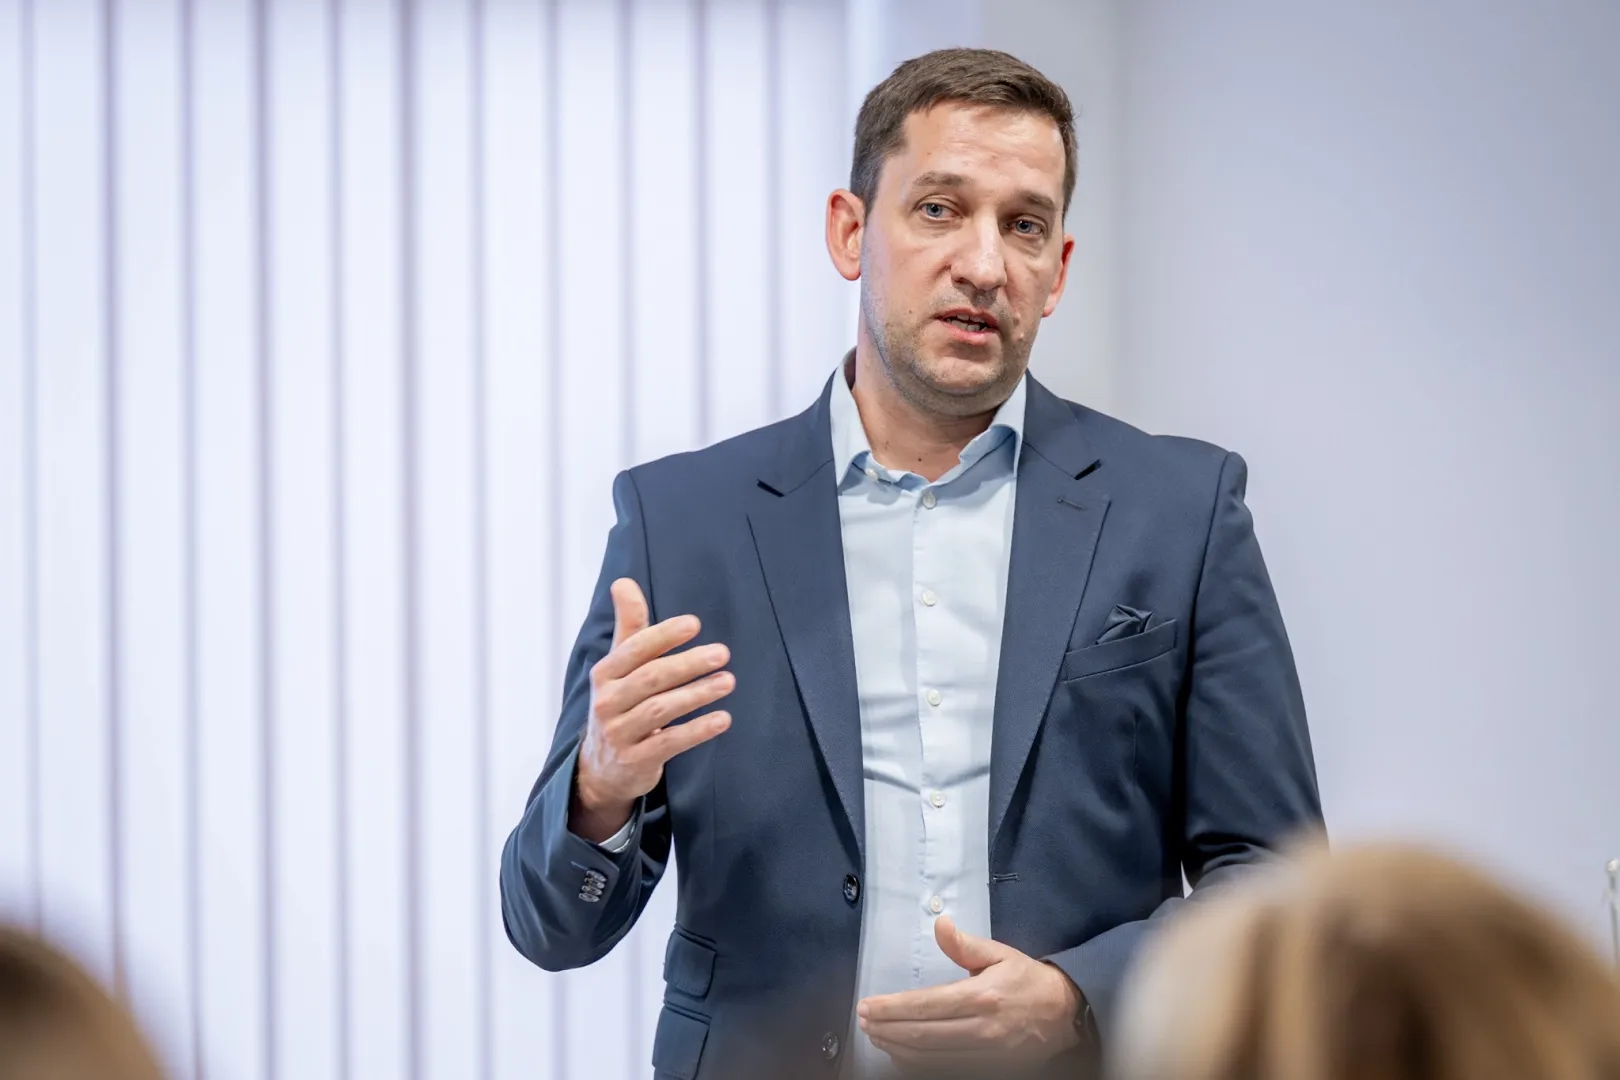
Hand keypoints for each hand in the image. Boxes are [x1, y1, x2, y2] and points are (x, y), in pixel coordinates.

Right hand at [570, 578, 734, 841]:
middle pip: (651, 678)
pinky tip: (723, 719)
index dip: (664, 635)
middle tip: (722, 653)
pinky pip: (669, 743)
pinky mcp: (635, 760)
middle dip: (688, 664)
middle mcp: (607, 702)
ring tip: (728, 681)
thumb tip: (623, 581)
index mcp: (605, 673)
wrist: (602, 768)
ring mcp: (619, 733)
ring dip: (697, 694)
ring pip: (661, 710)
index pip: (634, 649)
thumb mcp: (620, 666)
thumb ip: (629, 626)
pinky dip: (697, 730)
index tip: (695, 624)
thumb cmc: (620, 703)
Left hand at [857, 915, 1082, 1072]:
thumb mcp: (1000, 953)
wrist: (1065, 1013)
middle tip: (863, 1022)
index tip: (867, 1006)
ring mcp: (987, 1054)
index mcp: (983, 996)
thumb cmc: (1028, 980)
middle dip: (887, 1029)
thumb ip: (965, 944)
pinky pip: (947, 1071)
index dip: (892, 1008)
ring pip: (931, 1058)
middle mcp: (983, 1028)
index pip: (927, 1005)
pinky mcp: (991, 1069)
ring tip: (877, 1037)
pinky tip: (901, 1055)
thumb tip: (939, 925)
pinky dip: (918, 1066)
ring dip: (898, 1049)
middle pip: (923, 1035)